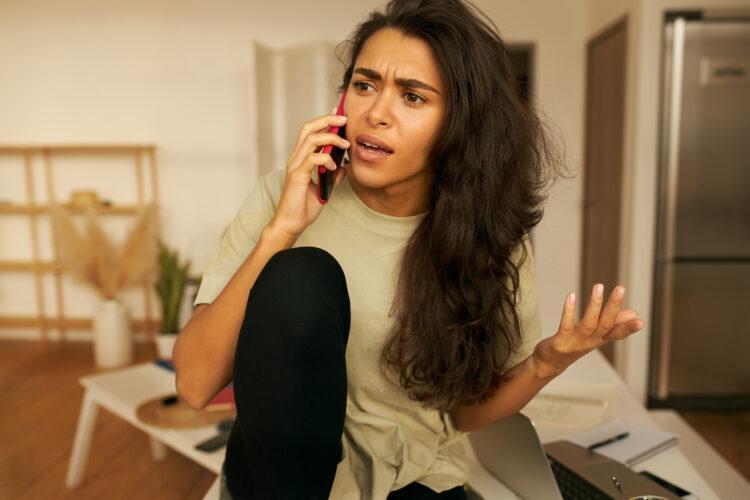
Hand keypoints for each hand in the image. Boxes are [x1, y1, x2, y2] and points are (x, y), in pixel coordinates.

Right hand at [268, 110, 349, 239]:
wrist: (291, 224)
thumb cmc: (303, 207)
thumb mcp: (324, 188)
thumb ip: (332, 176)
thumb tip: (344, 167)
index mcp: (300, 159)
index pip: (310, 131)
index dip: (324, 120)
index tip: (340, 115)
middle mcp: (295, 158)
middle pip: (308, 128)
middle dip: (327, 120)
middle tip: (344, 119)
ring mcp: (295, 166)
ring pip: (311, 139)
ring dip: (331, 138)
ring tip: (345, 144)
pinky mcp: (297, 176)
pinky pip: (312, 158)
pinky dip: (326, 158)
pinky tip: (334, 166)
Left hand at [532, 283, 644, 377]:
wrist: (550, 363)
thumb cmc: (574, 345)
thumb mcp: (595, 335)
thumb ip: (613, 324)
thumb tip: (634, 313)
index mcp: (600, 339)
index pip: (617, 333)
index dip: (629, 328)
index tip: (641, 321)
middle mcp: (590, 342)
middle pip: (605, 324)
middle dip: (614, 306)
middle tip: (621, 288)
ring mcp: (575, 342)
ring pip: (589, 323)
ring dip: (595, 304)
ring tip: (599, 286)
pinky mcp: (560, 342)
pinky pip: (566, 325)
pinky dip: (569, 311)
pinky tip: (571, 296)